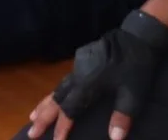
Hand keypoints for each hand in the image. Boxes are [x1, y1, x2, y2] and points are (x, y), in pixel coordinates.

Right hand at [27, 12, 167, 139]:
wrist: (137, 37)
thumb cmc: (136, 66)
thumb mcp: (134, 94)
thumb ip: (122, 116)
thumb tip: (114, 139)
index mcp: (87, 84)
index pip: (70, 110)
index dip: (62, 127)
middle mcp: (78, 76)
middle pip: (57, 99)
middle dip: (43, 117)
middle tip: (31, 132)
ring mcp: (78, 67)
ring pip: (57, 89)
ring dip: (45, 104)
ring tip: (33, 116)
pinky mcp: (81, 60)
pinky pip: (64, 81)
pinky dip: (55, 93)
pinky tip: (55, 97)